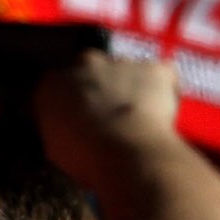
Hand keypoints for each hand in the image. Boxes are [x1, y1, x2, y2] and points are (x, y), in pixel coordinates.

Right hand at [32, 50, 182, 181]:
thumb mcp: (56, 145)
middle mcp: (84, 63)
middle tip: (112, 114)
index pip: (60, 86)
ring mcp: (121, 62)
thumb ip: (61, 125)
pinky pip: (162, 76)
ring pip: (128, 70)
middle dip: (101, 86)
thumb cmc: (84, 157)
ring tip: (142, 116)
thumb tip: (71, 126)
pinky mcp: (155, 69)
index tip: (83, 118)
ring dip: (132, 87)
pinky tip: (166, 110)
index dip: (74, 102)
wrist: (125, 151)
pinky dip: (165, 89)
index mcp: (53, 83)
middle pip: (92, 69)